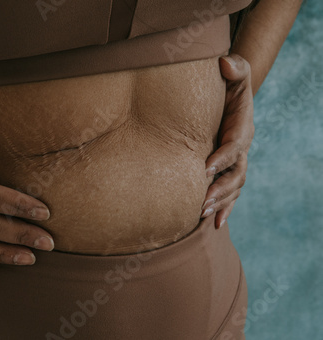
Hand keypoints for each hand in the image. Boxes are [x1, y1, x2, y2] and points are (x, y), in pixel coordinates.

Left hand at [201, 54, 254, 228]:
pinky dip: (224, 210)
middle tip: (202, 203)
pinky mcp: (226, 171)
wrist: (228, 99)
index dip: (222, 157)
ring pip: (232, 188)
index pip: (234, 145)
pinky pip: (228, 194)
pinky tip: (214, 225)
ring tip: (202, 215)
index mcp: (241, 128)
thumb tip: (224, 63)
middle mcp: (240, 149)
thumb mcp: (234, 72)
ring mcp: (235, 163)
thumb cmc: (228, 85)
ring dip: (220, 203)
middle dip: (220, 190)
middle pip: (235, 174)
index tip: (205, 168)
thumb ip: (234, 66)